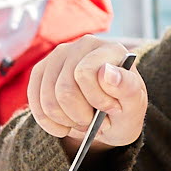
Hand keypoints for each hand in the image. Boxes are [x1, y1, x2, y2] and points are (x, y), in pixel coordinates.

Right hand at [24, 35, 147, 147]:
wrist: (109, 118)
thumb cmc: (124, 110)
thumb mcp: (136, 106)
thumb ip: (128, 88)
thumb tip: (106, 72)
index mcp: (110, 49)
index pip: (85, 73)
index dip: (97, 100)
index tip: (112, 110)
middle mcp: (82, 46)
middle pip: (64, 90)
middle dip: (80, 116)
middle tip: (95, 122)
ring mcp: (58, 56)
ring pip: (48, 100)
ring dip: (66, 121)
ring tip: (82, 123)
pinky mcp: (41, 71)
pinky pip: (35, 103)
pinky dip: (49, 122)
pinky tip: (64, 125)